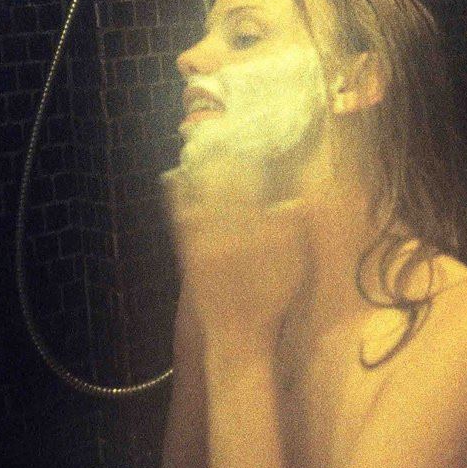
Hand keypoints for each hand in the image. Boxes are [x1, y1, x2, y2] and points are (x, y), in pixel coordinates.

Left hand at [160, 158, 311, 350]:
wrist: (238, 332)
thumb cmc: (272, 299)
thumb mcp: (294, 262)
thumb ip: (292, 228)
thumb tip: (292, 198)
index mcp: (252, 225)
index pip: (249, 181)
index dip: (248, 157)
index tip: (249, 139)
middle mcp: (224, 226)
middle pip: (220, 181)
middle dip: (221, 157)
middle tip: (220, 134)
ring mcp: (202, 237)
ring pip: (198, 193)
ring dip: (198, 169)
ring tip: (199, 146)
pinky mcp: (188, 250)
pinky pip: (179, 215)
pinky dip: (177, 194)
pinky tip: (172, 177)